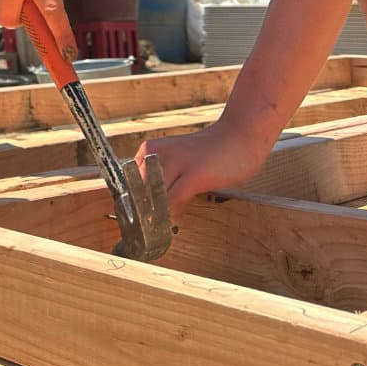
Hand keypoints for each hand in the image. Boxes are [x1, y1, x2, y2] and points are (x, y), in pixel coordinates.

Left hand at [135, 122, 273, 219]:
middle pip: (138, 190)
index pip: (129, 181)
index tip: (130, 220)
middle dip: (141, 211)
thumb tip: (146, 205)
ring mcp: (176, 163)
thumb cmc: (208, 152)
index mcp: (149, 149)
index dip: (130, 202)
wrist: (238, 136)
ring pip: (153, 196)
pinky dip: (169, 213)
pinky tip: (173, 220)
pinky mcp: (194, 174)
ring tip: (157, 228)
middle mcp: (157, 153)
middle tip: (143, 229)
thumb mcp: (175, 159)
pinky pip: (173, 199)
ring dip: (154, 214)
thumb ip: (160, 177)